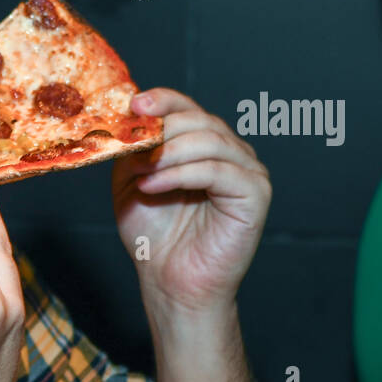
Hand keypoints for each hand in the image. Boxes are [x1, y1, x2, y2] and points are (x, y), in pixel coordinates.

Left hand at [111, 88, 271, 318]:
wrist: (170, 281)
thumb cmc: (154, 235)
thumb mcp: (131, 182)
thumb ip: (133, 150)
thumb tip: (126, 121)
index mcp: (202, 145)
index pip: (187, 107)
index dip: (163, 100)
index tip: (134, 103)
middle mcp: (230, 152)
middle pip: (199, 119)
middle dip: (161, 130)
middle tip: (130, 147)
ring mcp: (247, 171)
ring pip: (209, 141)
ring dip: (167, 153)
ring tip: (140, 172)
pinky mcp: (256, 194)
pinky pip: (218, 171)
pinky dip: (181, 174)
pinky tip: (152, 187)